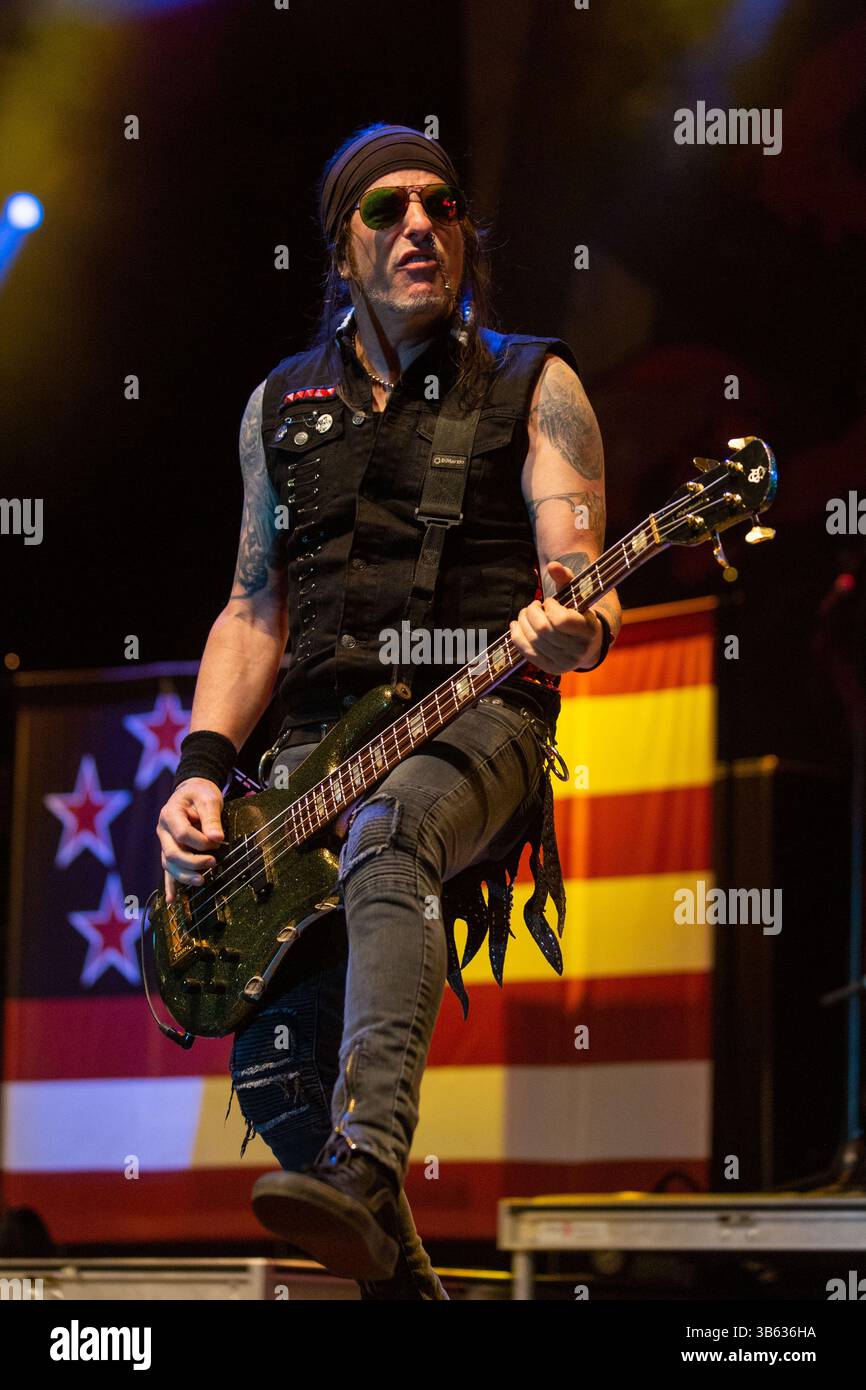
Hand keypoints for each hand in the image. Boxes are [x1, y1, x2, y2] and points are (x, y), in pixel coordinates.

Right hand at [156, 778, 225, 904]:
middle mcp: (163, 831)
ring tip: (203, 881)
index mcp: (170, 814)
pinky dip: (170, 885)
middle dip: (193, 862)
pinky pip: (168, 870)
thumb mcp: (209, 799)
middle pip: (172, 853)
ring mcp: (165, 843)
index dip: (200, 841)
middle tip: (213, 863)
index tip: (216, 841)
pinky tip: (171, 900)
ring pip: (169, 865)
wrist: (192, 792)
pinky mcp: (170, 851)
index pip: (182, 833)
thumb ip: (211, 818)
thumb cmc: (200, 794)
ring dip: (185, 876)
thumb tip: (217, 838)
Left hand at [509, 560, 603, 674]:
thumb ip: (566, 578)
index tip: (550, 602)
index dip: (550, 607)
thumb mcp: (577, 595)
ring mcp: (565, 663)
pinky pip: (526, 652)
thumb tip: (552, 565)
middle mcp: (579, 650)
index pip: (561, 620)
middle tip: (533, 605)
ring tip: (526, 613)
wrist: (587, 644)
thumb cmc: (579, 614)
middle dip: (532, 612)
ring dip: (523, 622)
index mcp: (589, 631)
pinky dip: (516, 636)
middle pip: (542, 630)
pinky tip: (516, 625)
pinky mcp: (551, 669)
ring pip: (533, 640)